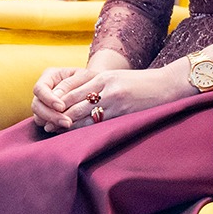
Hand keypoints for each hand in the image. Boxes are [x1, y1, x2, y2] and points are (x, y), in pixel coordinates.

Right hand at [31, 66, 96, 130]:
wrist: (94, 85)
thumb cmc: (89, 78)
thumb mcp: (82, 76)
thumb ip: (69, 84)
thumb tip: (56, 98)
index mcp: (49, 76)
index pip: (39, 88)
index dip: (48, 99)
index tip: (61, 107)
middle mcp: (43, 90)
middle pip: (36, 105)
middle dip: (50, 115)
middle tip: (67, 122)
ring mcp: (43, 103)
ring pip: (38, 116)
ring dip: (52, 122)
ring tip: (68, 125)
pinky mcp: (47, 115)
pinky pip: (45, 124)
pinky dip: (54, 126)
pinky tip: (65, 128)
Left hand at [41, 63, 192, 130]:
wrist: (168, 85)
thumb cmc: (142, 84)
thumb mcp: (117, 78)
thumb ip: (98, 85)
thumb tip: (77, 98)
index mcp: (103, 77)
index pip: (73, 88)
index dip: (57, 99)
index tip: (46, 108)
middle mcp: (106, 87)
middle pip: (74, 101)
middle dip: (58, 113)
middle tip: (44, 123)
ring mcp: (114, 100)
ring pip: (84, 114)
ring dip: (67, 124)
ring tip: (54, 130)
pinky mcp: (123, 113)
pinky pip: (99, 124)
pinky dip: (85, 130)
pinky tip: (76, 136)